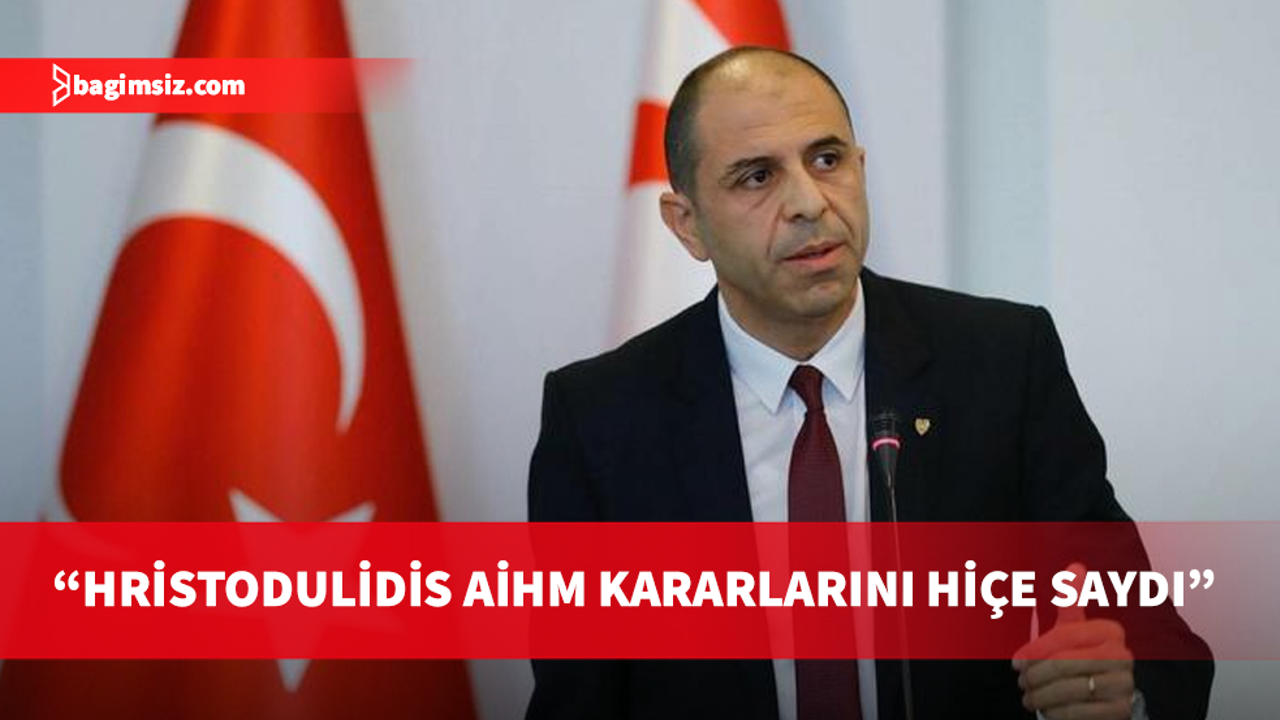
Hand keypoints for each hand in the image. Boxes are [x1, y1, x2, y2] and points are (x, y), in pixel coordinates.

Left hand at [1012, 564, 1134, 719]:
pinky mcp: (1121, 710)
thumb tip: (1076, 565)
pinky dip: (1056, 713)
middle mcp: (1123, 655)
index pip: (1063, 636)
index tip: (1015, 662)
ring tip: (1030, 697)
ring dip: (1041, 696)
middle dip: (1035, 676)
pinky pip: (1078, 712)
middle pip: (1063, 664)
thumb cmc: (1082, 659)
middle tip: (1021, 683)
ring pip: (1068, 689)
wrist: (1108, 699)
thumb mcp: (1075, 631)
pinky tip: (1048, 711)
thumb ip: (1072, 601)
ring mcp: (1124, 684)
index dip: (1034, 650)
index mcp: (1110, 631)